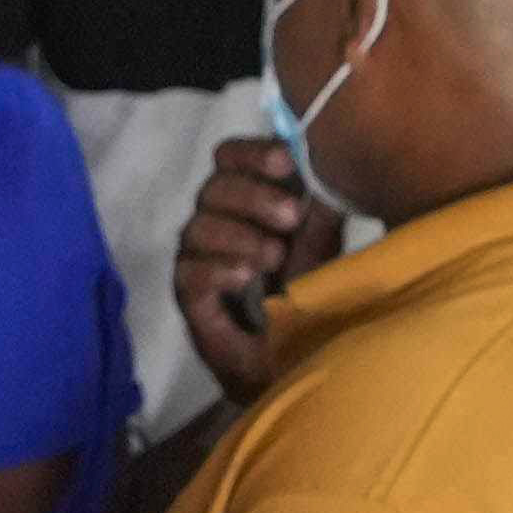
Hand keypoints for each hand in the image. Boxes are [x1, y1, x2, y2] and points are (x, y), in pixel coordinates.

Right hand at [178, 132, 322, 397]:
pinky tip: (245, 278)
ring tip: (275, 258)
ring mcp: (200, 260)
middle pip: (213, 188)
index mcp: (248, 201)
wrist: (299, 359)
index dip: (251, 153)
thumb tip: (324, 162)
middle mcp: (218, 222)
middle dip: (253, 197)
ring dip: (238, 235)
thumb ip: (318, 205)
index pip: (229, 159)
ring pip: (196, 226)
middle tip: (292, 219)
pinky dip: (217, 269)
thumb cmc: (311, 295)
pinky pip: (188, 273)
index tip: (287, 164)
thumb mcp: (323, 242)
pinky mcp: (191, 299)